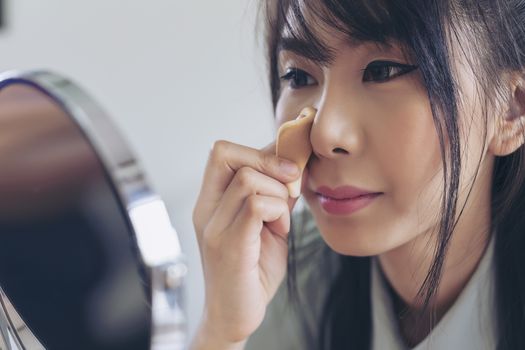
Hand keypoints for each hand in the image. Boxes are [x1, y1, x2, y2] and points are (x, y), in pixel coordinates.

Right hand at [192, 140, 301, 343]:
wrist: (236, 316)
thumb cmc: (252, 271)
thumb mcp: (268, 225)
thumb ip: (275, 196)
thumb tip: (293, 164)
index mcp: (211, 201)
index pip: (223, 152)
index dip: (260, 149)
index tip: (289, 163)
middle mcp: (206, 210)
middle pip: (226, 153)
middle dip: (268, 160)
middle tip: (291, 182)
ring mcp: (214, 227)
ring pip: (248, 179)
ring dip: (278, 193)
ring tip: (281, 219)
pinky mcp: (230, 246)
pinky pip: (257, 206)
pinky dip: (278, 211)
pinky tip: (280, 228)